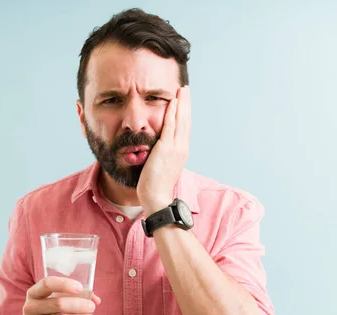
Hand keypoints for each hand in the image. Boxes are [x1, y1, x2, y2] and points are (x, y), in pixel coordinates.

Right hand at [17, 276, 100, 314]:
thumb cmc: (46, 314)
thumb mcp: (53, 302)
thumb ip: (74, 297)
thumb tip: (95, 299)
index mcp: (34, 293)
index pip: (47, 284)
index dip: (64, 284)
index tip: (80, 288)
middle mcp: (30, 308)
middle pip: (58, 303)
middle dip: (79, 305)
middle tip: (92, 307)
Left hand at [137, 85, 191, 215]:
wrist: (156, 196)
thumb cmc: (155, 186)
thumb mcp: (161, 167)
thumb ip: (161, 155)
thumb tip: (156, 150)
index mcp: (181, 152)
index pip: (184, 128)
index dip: (185, 114)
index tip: (183, 102)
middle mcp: (182, 148)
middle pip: (186, 121)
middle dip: (186, 104)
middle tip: (186, 89)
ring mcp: (175, 148)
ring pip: (181, 120)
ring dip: (181, 103)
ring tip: (182, 90)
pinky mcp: (166, 148)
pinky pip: (170, 126)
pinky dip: (172, 113)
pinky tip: (172, 102)